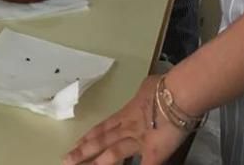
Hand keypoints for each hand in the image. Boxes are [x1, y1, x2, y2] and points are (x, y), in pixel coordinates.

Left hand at [62, 75, 189, 164]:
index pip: (105, 127)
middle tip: (67, 159)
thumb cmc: (165, 85)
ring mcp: (139, 139)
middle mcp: (129, 127)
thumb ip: (144, 93)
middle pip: (102, 140)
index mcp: (128, 113)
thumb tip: (148, 89)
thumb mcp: (150, 86)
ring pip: (113, 152)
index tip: (77, 142)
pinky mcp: (154, 151)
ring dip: (96, 162)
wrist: (177, 93)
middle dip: (84, 151)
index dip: (91, 135)